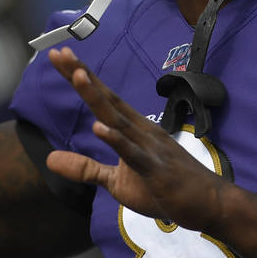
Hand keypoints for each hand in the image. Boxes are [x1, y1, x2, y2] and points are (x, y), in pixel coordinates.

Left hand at [45, 47, 229, 230]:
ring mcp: (148, 147)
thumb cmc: (164, 189)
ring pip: (117, 119)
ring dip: (97, 97)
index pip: (102, 99)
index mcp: (132, 129)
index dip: (80, 78)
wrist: (208, 204)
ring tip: (77, 76)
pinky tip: (99, 128)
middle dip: (82, 76)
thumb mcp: (116, 182)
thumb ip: (85, 168)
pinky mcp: (155, 170)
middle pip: (106, 99)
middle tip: (60, 53)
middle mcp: (140, 130)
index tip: (58, 57)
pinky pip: (133, 153)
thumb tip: (49, 160)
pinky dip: (117, 140)